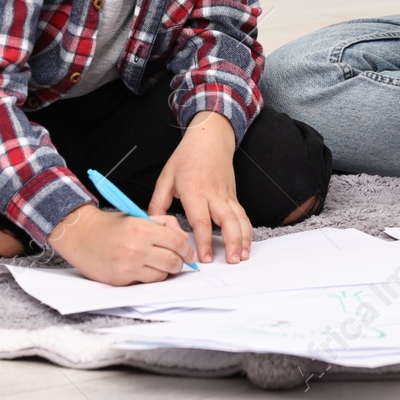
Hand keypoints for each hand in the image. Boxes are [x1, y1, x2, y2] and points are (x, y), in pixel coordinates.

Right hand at [46, 203, 194, 284]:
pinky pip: (147, 281)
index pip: (177, 242)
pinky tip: (145, 268)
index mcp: (143, 228)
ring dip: (165, 271)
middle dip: (180, 262)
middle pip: (174, 261)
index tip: (190, 253)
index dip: (188, 250)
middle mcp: (137, 248)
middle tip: (178, 260)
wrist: (82, 236)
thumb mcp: (138, 216)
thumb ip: (164, 224)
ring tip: (159, 263)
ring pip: (163, 274)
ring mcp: (129, 265)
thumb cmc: (111, 226)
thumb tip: (184, 239)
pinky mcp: (122, 279)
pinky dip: (150, 276)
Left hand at [148, 111, 251, 263]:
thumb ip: (157, 202)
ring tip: (242, 257)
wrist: (210, 138)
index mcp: (195, 191)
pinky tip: (246, 244)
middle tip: (231, 261)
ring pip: (240, 219)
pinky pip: (243, 215)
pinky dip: (247, 231)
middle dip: (231, 243)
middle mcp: (214, 195)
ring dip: (243, 239)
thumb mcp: (166, 176)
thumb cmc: (187, 157)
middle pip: (228, 221)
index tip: (204, 258)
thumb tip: (152, 223)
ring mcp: (227, 195)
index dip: (204, 241)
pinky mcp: (233, 196)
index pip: (201, 220)